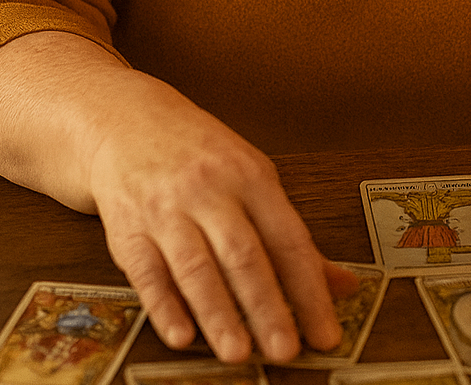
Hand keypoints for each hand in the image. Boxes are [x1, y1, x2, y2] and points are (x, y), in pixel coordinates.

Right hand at [86, 78, 355, 362]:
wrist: (126, 119)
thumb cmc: (201, 155)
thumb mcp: (255, 181)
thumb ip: (293, 238)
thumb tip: (344, 285)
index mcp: (251, 178)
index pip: (289, 241)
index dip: (310, 290)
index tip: (325, 331)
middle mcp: (209, 191)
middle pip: (244, 256)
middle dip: (267, 307)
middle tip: (285, 349)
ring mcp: (166, 208)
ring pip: (196, 267)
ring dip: (218, 314)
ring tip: (238, 352)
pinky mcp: (126, 228)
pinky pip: (147, 271)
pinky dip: (164, 306)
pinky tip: (182, 335)